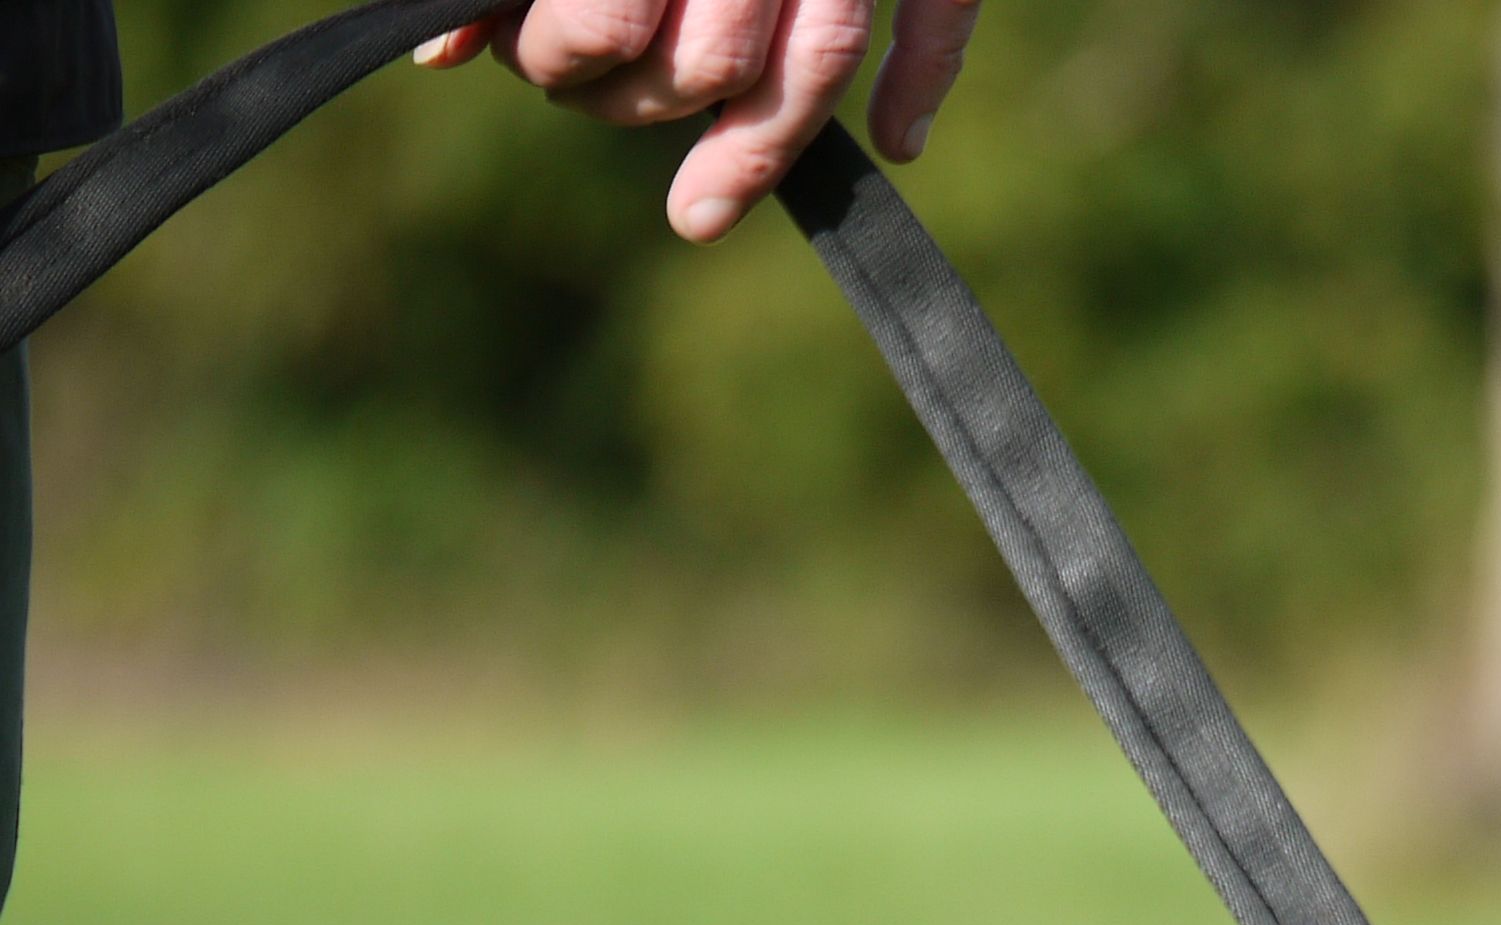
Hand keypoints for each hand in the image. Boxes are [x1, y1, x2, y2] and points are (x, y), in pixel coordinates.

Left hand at [414, 1, 984, 242]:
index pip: (604, 24)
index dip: (553, 54)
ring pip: (817, 64)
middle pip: (708, 59)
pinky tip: (898, 144)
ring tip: (698, 207)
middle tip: (587, 93)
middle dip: (638, 97)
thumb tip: (436, 54)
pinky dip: (923, 81)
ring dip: (752, 147)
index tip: (518, 57)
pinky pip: (941, 19)